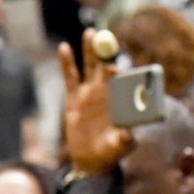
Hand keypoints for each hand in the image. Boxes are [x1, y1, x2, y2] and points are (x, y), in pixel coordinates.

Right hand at [60, 29, 131, 175]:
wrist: (93, 160)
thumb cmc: (112, 152)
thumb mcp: (120, 146)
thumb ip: (125, 138)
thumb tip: (128, 132)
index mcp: (122, 101)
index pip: (123, 82)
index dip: (120, 74)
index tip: (116, 68)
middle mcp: (107, 93)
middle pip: (106, 67)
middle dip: (106, 52)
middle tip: (104, 36)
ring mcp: (90, 93)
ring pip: (90, 66)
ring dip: (90, 50)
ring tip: (90, 33)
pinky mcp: (74, 98)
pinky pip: (70, 77)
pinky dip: (67, 62)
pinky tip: (65, 48)